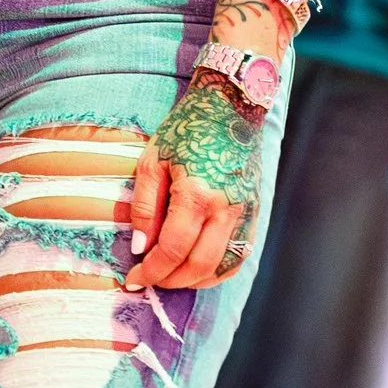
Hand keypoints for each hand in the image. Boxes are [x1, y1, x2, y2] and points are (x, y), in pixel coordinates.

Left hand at [126, 75, 263, 290]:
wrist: (230, 107)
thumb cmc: (186, 129)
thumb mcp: (152, 161)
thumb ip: (144, 207)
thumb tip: (141, 247)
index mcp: (197, 194)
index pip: (173, 250)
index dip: (151, 271)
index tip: (133, 278)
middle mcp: (226, 209)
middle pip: (199, 266)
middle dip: (170, 280)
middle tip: (150, 280)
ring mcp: (244, 212)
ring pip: (223, 267)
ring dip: (195, 281)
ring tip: (171, 277)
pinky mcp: (254, 212)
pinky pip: (240, 255)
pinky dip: (219, 270)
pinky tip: (199, 269)